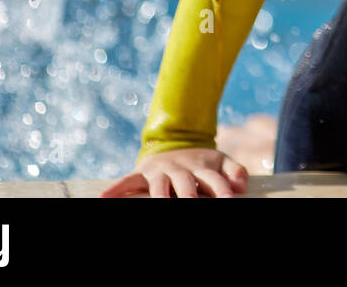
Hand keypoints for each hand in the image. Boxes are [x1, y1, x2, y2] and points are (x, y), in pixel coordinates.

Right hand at [100, 148, 249, 197]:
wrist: (177, 143)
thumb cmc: (202, 163)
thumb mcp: (221, 162)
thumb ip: (235, 172)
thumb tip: (242, 186)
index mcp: (202, 166)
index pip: (213, 179)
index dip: (221, 189)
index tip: (229, 198)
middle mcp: (180, 168)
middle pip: (185, 182)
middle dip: (188, 194)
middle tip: (191, 203)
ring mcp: (160, 170)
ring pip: (159, 184)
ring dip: (159, 194)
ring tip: (161, 202)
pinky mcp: (143, 172)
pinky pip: (128, 180)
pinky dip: (116, 188)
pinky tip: (104, 196)